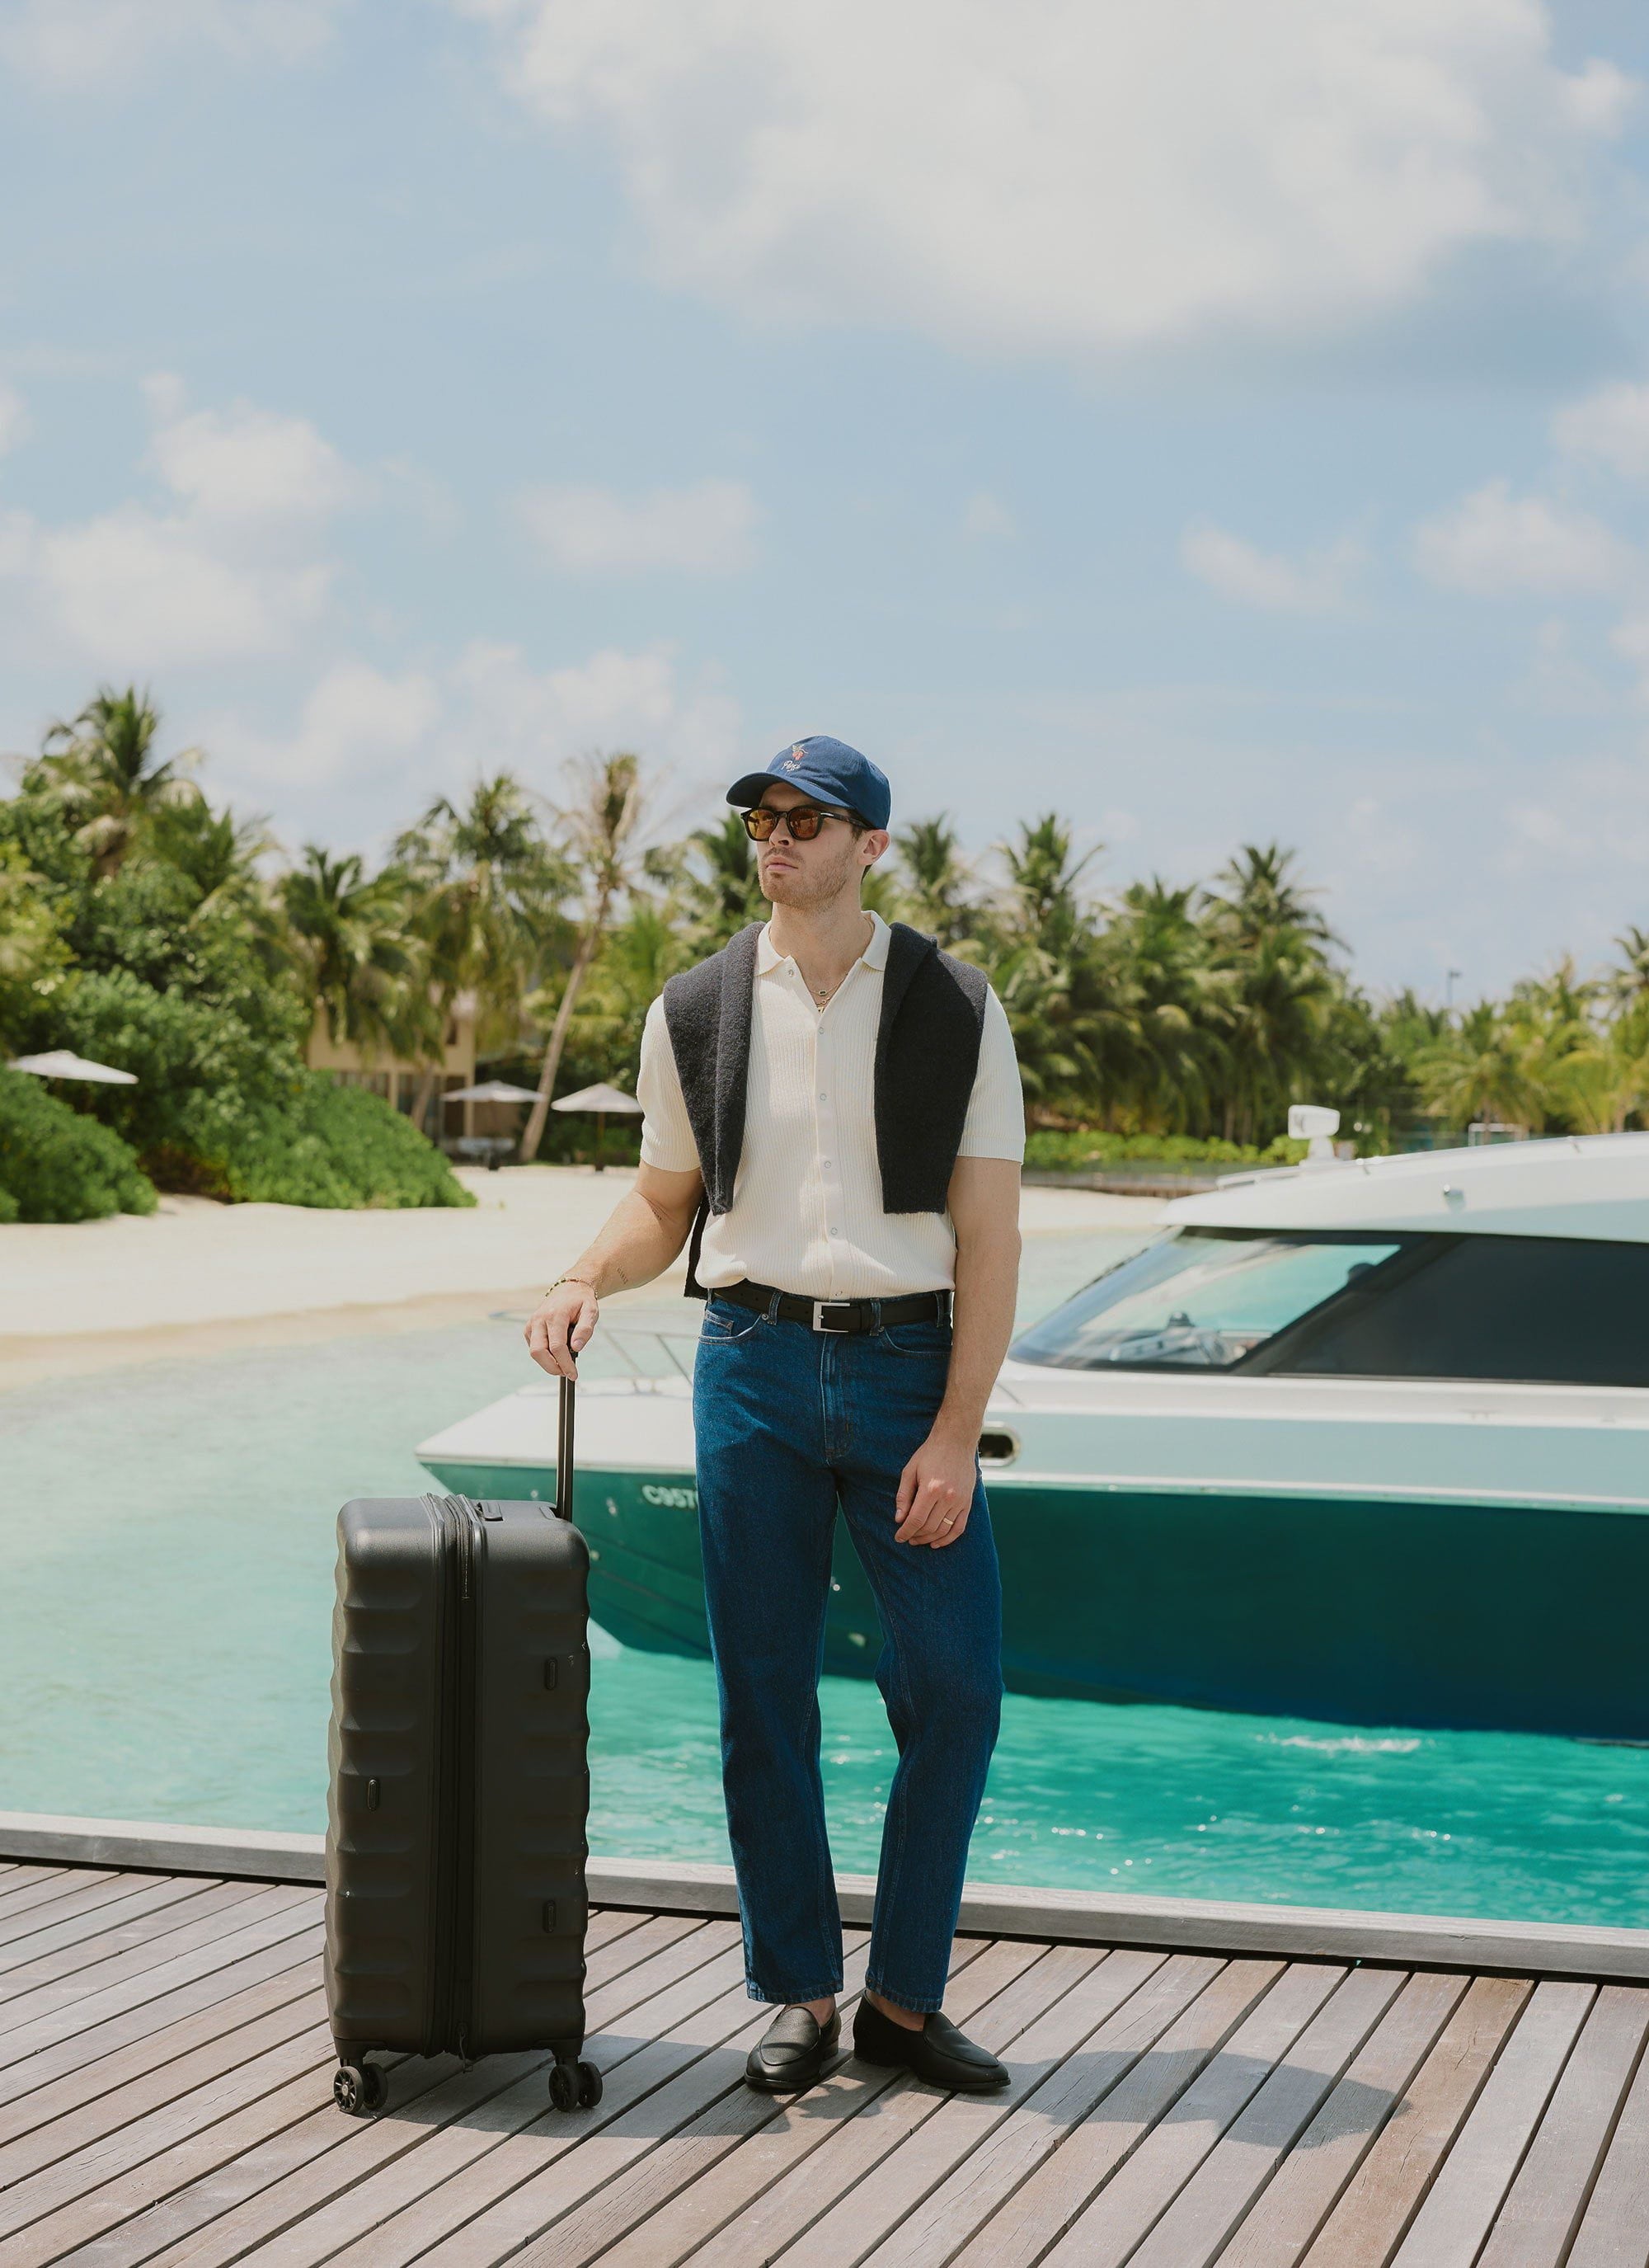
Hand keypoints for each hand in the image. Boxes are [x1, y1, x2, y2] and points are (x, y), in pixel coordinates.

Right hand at [525, 1282, 598, 1378]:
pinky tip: (557, 1352)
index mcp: (555, 1314)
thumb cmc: (581, 1301)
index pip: (557, 1346)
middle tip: (567, 1373)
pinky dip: (545, 1355)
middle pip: (538, 1352)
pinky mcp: (529, 1328)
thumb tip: (576, 1348)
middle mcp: (540, 1319)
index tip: (573, 1375)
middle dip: (552, 1367)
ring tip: (564, 1363)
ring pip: (534, 1351)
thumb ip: (585, 1329)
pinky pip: (534, 1347)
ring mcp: (532, 1324)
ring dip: (548, 1363)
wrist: (569, 1289)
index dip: (565, 1364)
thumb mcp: (591, 1312)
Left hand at [894, 1426, 977, 1548]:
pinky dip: (948, 1539)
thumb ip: (904, 1496)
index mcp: (931, 1489)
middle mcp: (947, 1497)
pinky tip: (936, 1542)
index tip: (898, 1537)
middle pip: (929, 1527)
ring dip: (929, 1539)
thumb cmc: (929, 1454)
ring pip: (943, 1530)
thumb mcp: (910, 1471)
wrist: (956, 1442)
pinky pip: (959, 1527)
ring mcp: (960, 1501)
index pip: (916, 1520)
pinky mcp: (968, 1502)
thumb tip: (899, 1519)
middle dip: (915, 1536)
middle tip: (907, 1537)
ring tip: (918, 1540)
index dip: (905, 1532)